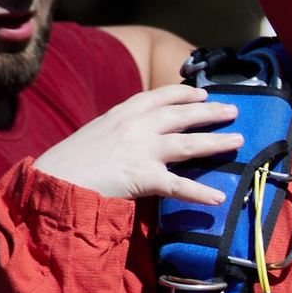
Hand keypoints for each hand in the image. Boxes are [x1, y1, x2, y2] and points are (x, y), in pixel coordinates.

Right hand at [34, 85, 241, 203]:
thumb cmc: (68, 162)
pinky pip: (179, 186)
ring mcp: (142, 150)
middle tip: (233, 111)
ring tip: (238, 142)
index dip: (184, 94)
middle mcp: (136, 126)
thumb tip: (134, 135)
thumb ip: (117, 130)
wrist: (53, 180)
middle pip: (182, 115)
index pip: (160, 96)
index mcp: (122, 113)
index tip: (202, 94)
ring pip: (189, 144)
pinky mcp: (143, 177)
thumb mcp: (94, 134)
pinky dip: (200, 194)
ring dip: (216, 142)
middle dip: (210, 112)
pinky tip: (218, 199)